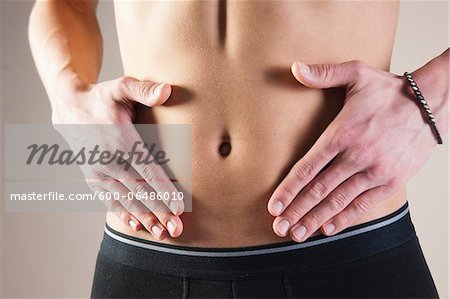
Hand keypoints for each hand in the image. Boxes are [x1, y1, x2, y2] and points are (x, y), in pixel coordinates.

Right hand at [51, 76, 183, 239]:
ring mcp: (98, 172)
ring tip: (161, 233)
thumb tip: (167, 91)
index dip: (163, 189)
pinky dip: (123, 214)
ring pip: (125, 200)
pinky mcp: (92, 177)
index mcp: (120, 140)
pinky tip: (136, 226)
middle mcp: (109, 161)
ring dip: (144, 218)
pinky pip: (109, 199)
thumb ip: (143, 89)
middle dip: (159, 212)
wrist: (68, 107)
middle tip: (176, 229)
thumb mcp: (121, 86)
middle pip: (138, 191)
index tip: (179, 206)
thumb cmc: (102, 97)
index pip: (147, 170)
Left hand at [268, 60, 439, 241]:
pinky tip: (328, 228)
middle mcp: (357, 156)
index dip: (288, 189)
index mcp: (343, 133)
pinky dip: (345, 218)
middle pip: (319, 190)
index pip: (308, 168)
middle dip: (296, 211)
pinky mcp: (391, 181)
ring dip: (315, 220)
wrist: (432, 104)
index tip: (273, 206)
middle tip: (278, 228)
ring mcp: (375, 171)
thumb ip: (324, 74)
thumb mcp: (357, 74)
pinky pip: (363, 205)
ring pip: (339, 201)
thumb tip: (294, 68)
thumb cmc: (389, 90)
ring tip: (297, 235)